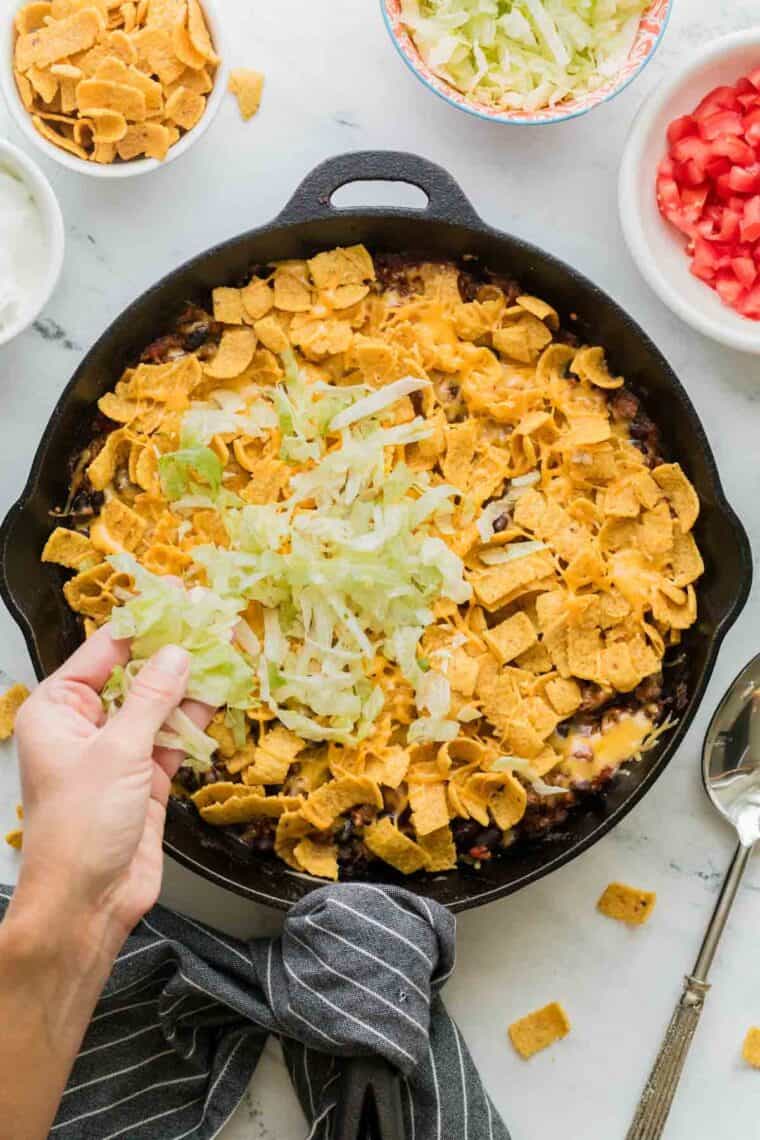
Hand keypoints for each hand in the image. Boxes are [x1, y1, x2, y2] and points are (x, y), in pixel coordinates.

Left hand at [13, 627, 210, 943]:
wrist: (88, 903)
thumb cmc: (78, 831)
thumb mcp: (117, 753)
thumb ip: (152, 700)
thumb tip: (176, 655)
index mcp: (58, 711)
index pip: (104, 652)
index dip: (143, 620)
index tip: (176, 595)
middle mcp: (86, 727)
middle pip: (136, 674)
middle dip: (174, 650)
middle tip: (210, 618)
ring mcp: (118, 752)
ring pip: (161, 704)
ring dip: (192, 683)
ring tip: (227, 648)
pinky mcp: (146, 778)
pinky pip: (175, 736)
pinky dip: (198, 719)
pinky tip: (222, 694)